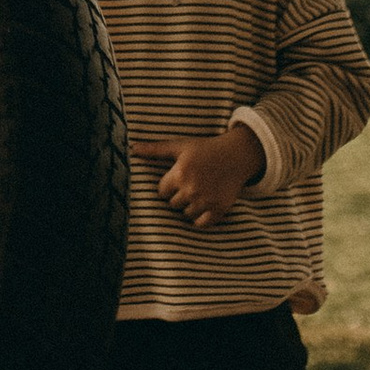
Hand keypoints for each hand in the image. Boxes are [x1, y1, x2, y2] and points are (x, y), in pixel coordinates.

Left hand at [136, 125, 265, 229]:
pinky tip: (204, 206)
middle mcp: (191, 189)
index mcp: (179, 173)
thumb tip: (133, 148)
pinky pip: (201, 224)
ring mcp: (206, 200)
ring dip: (189, 207)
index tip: (176, 180)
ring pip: (186, 214)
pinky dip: (200, 218)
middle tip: (189, 185)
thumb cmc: (205, 149)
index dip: (167, 187)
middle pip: (173, 204)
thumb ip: (155, 149)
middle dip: (178, 196)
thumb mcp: (180, 146)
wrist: (236, 155)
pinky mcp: (219, 209)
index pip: (161, 192)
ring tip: (197, 193)